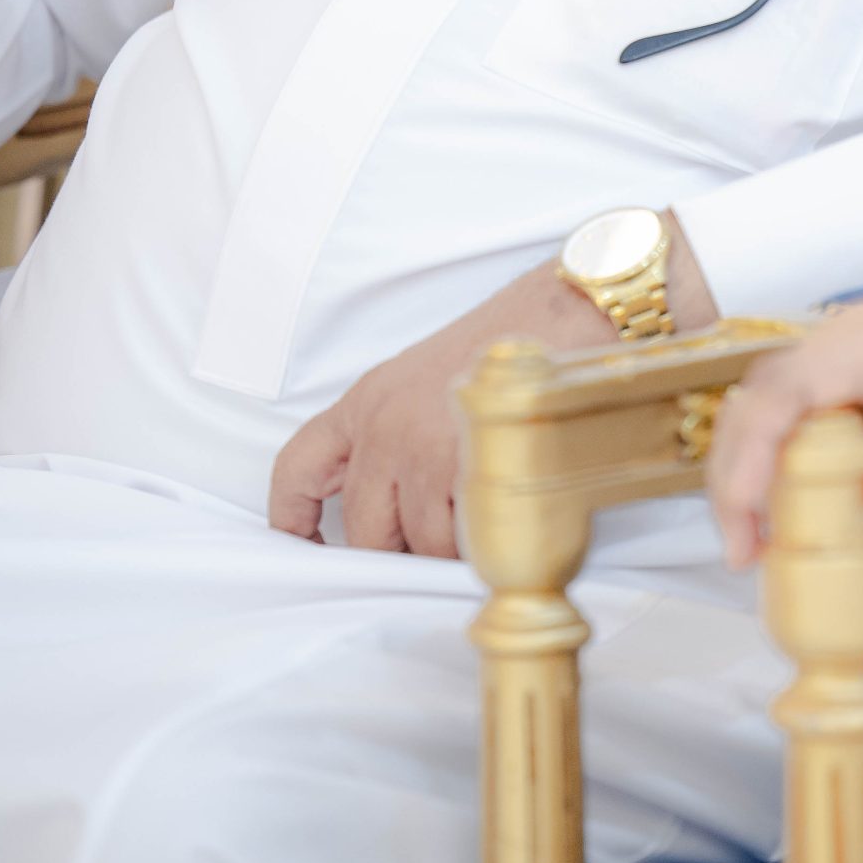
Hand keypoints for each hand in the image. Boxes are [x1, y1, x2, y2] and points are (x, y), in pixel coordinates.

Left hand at [269, 210, 715, 550]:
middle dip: (402, 550)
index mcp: (367, 401)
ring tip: (494, 510)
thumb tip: (397, 513)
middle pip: (365, 532)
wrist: (571, 312)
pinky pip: (467, 543)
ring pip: (421, 546)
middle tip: (445, 536)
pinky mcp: (468, 472)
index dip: (292, 517)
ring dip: (457, 548)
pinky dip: (489, 542)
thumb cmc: (513, 341)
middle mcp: (384, 429)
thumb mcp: (430, 378)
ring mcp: (423, 453)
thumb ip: (399, 436)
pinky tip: (511, 509)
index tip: (303, 546)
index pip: (299, 468)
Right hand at [707, 207, 862, 566]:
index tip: (748, 523)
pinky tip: (819, 507)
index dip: (750, 459)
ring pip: (778, 408)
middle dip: (736, 477)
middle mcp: (850, 342)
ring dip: (759, 470)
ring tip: (769, 542)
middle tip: (746, 554)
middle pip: (758, 402)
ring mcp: (856, 353)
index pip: (782, 393)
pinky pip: (814, 412)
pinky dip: (797, 460)